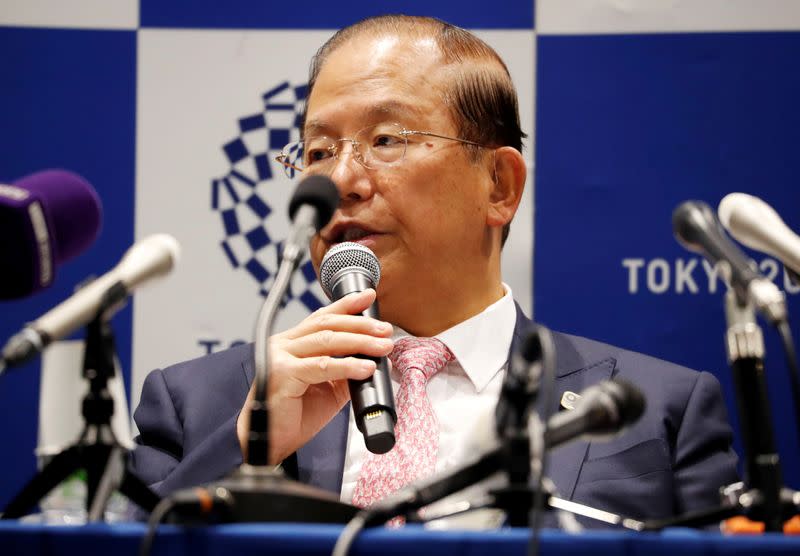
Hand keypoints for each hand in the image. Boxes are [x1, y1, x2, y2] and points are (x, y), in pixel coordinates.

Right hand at [236, 288, 392, 463]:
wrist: (270, 442)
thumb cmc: (294, 415)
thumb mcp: (328, 388)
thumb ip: (345, 370)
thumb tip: (372, 359)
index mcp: (292, 343)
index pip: (322, 317)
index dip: (346, 305)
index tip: (368, 296)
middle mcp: (284, 344)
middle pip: (328, 324)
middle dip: (361, 325)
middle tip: (385, 330)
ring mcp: (280, 357)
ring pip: (327, 341)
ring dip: (360, 342)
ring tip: (383, 347)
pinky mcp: (282, 374)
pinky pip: (322, 366)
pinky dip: (347, 366)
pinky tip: (365, 367)